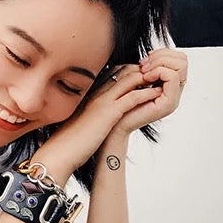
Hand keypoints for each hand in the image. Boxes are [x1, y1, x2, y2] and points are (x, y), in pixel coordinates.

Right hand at [41, 62, 164, 171]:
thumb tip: (100, 117)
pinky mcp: (108, 112)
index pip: (114, 72)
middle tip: (158, 75)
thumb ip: (92, 114)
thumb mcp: (83, 121)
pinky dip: (146, 94)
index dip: (131, 71)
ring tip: (162, 81)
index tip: (145, 76)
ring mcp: (102, 100)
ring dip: (148, 79)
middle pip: (124, 71)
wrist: (60, 151)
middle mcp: (96, 92)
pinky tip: (157, 95)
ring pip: (130, 79)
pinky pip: (132, 97)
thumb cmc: (69, 140)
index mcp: (90, 93)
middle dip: (143, 71)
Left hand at [113, 48, 187, 134]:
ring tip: (144, 72)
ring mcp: (173, 97)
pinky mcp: (169, 103)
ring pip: (180, 66)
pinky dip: (158, 71)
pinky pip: (172, 76)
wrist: (114, 122)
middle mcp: (174, 90)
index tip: (144, 61)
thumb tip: (150, 53)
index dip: (162, 52)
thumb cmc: (121, 100)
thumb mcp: (135, 77)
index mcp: (168, 83)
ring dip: (159, 63)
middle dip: (162, 55)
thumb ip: (146, 67)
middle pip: (183, 60)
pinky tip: (145, 78)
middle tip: (144, 65)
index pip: (179, 57)